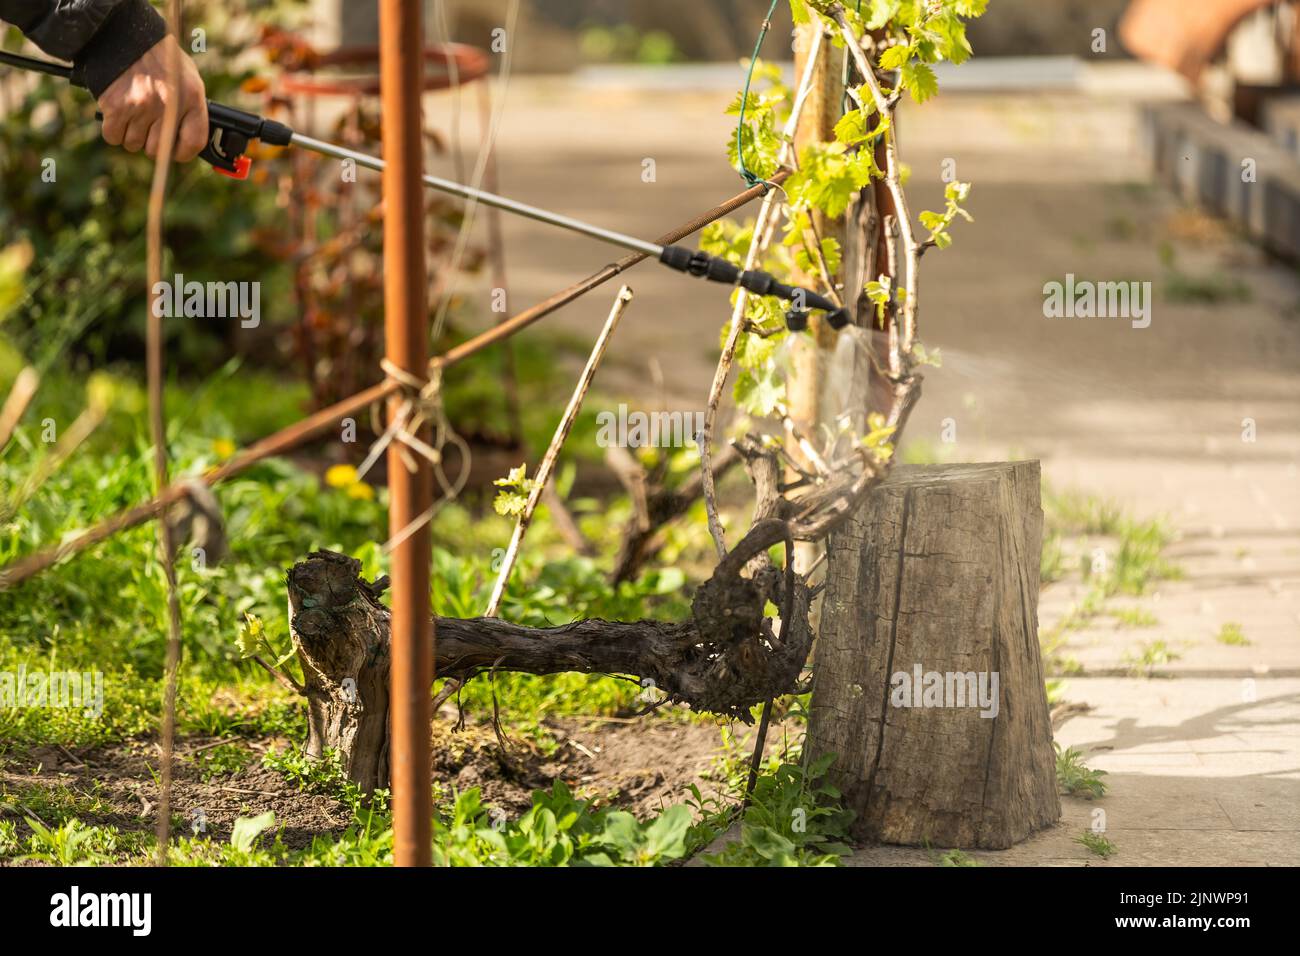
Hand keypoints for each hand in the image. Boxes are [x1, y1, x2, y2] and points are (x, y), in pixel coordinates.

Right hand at [96, 34, 207, 161]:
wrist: (125, 32)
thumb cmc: (159, 56)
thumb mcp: (187, 76)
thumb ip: (190, 107)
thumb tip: (185, 139)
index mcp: (192, 97)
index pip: (193, 143)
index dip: (182, 152)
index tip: (175, 150)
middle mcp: (169, 105)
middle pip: (158, 150)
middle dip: (151, 143)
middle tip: (147, 125)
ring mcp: (142, 106)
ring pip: (133, 144)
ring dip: (131, 135)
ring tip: (132, 113)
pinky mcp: (116, 106)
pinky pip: (113, 136)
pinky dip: (113, 130)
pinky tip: (117, 114)